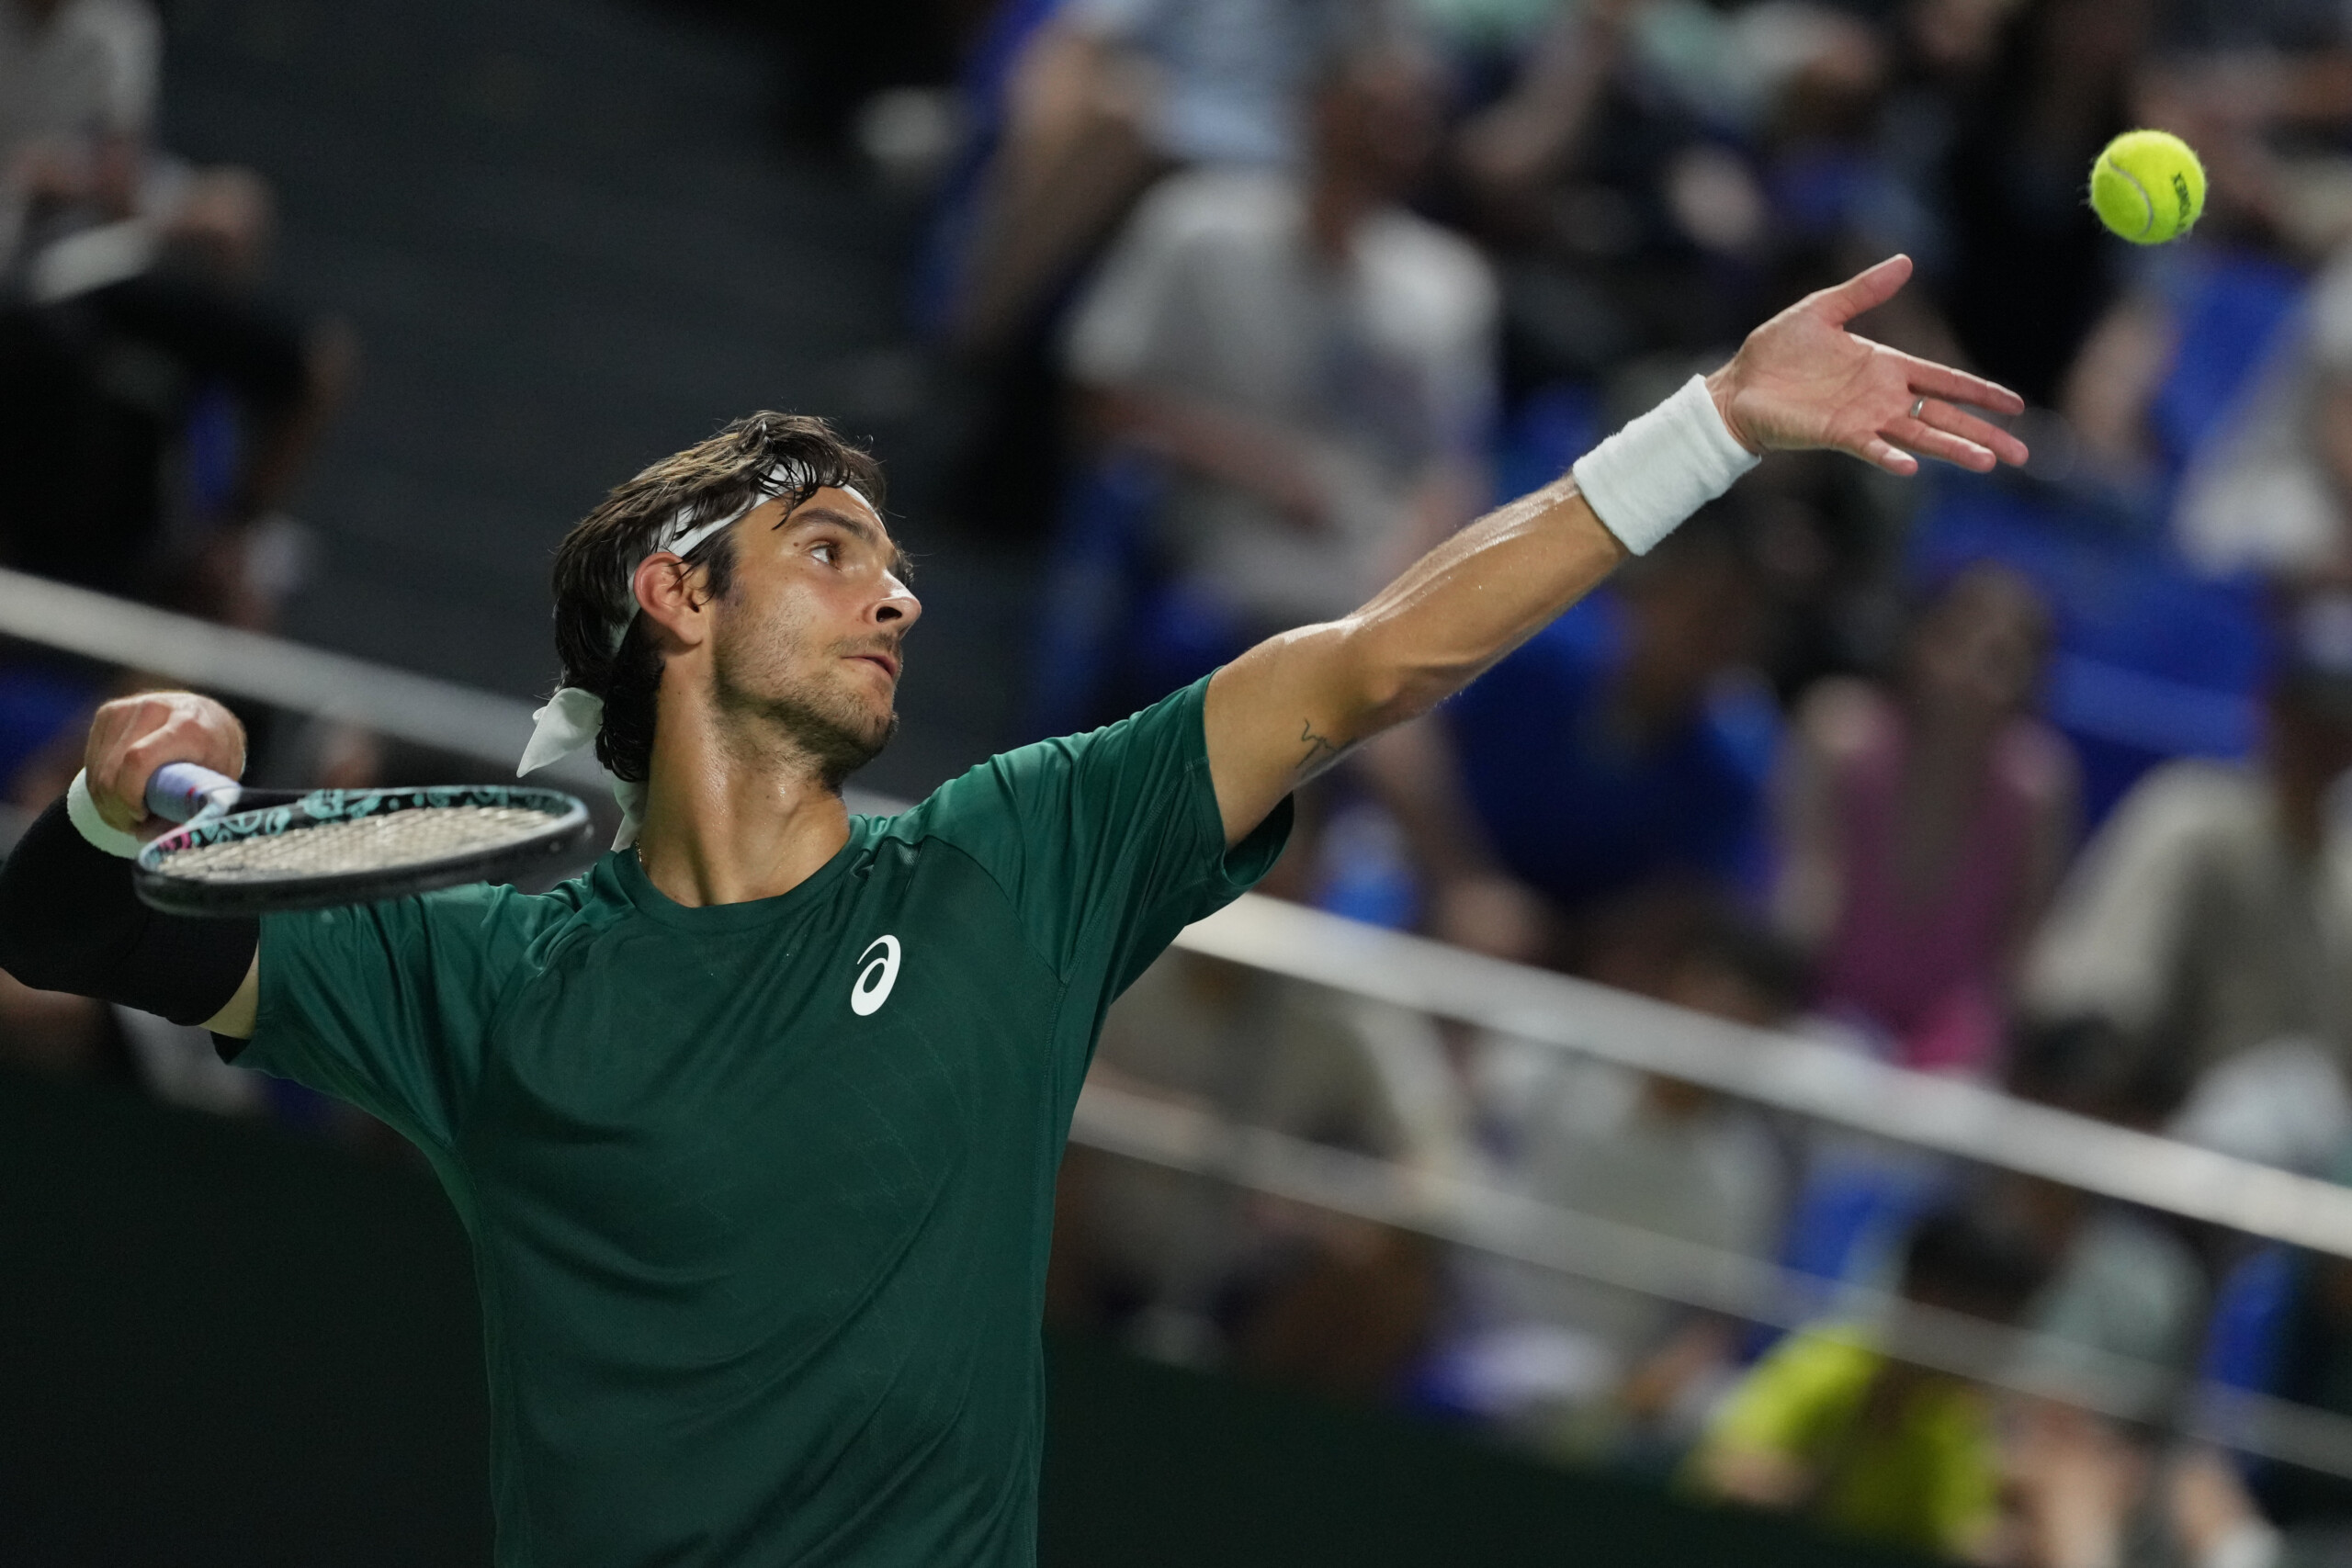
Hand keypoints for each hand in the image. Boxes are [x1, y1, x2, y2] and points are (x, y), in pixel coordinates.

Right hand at [84, 692, 245, 833]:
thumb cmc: (216, 753)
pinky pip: (91, 761)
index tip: (141, 817)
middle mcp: (154, 710)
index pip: (138, 761)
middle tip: (133, 826)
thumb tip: (148, 837)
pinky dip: (99, 787)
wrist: (208, 715)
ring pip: (97, 769)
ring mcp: (126, 708)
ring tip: (129, 815)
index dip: (129, 796)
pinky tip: (119, 797)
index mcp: (187, 725)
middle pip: (112, 770)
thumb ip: (190, 810)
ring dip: (105, 802)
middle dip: (116, 808)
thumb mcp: (218, 780)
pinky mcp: (108, 713)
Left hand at [1705, 255, 2029, 476]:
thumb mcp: (1822, 309)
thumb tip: (1907, 261)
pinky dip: (1891, 456)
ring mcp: (1863, 419)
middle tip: (2022, 455)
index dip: (1980, 392)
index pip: (1945, 380)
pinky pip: (1871, 448)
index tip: (2016, 407)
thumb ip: (1864, 291)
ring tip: (1987, 463)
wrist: (1737, 384)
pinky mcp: (1838, 435)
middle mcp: (1883, 397)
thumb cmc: (1776, 351)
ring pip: (1920, 435)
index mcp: (1886, 366)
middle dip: (1984, 434)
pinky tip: (1912, 467)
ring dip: (1953, 448)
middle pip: (1945, 416)